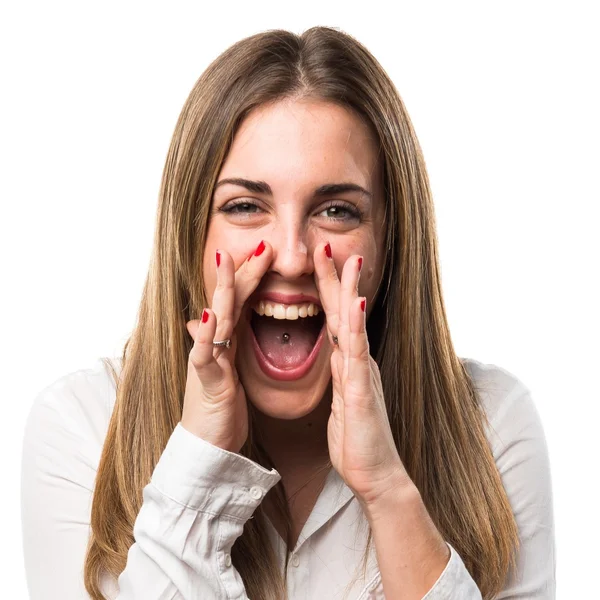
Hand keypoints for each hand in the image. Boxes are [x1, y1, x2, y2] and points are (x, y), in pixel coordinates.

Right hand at [182, 241, 270, 452]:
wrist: (207, 445)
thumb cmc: (218, 407)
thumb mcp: (223, 370)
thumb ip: (219, 342)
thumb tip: (203, 319)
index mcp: (226, 340)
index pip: (240, 300)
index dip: (252, 275)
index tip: (269, 250)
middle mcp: (214, 343)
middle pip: (230, 300)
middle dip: (243, 271)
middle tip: (262, 244)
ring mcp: (207, 359)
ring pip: (216, 318)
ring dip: (222, 290)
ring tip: (228, 262)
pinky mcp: (206, 382)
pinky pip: (204, 355)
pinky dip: (205, 335)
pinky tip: (210, 315)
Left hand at [315, 242, 411, 506]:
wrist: (375, 473)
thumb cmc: (356, 439)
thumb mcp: (341, 400)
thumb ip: (341, 374)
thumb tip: (336, 355)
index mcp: (348, 363)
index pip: (335, 317)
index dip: (326, 289)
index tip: (317, 261)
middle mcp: (357, 361)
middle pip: (344, 311)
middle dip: (335, 277)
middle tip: (327, 244)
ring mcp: (361, 373)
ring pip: (353, 324)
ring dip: (349, 290)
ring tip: (348, 259)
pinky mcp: (361, 391)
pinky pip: (356, 354)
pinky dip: (356, 326)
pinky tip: (355, 304)